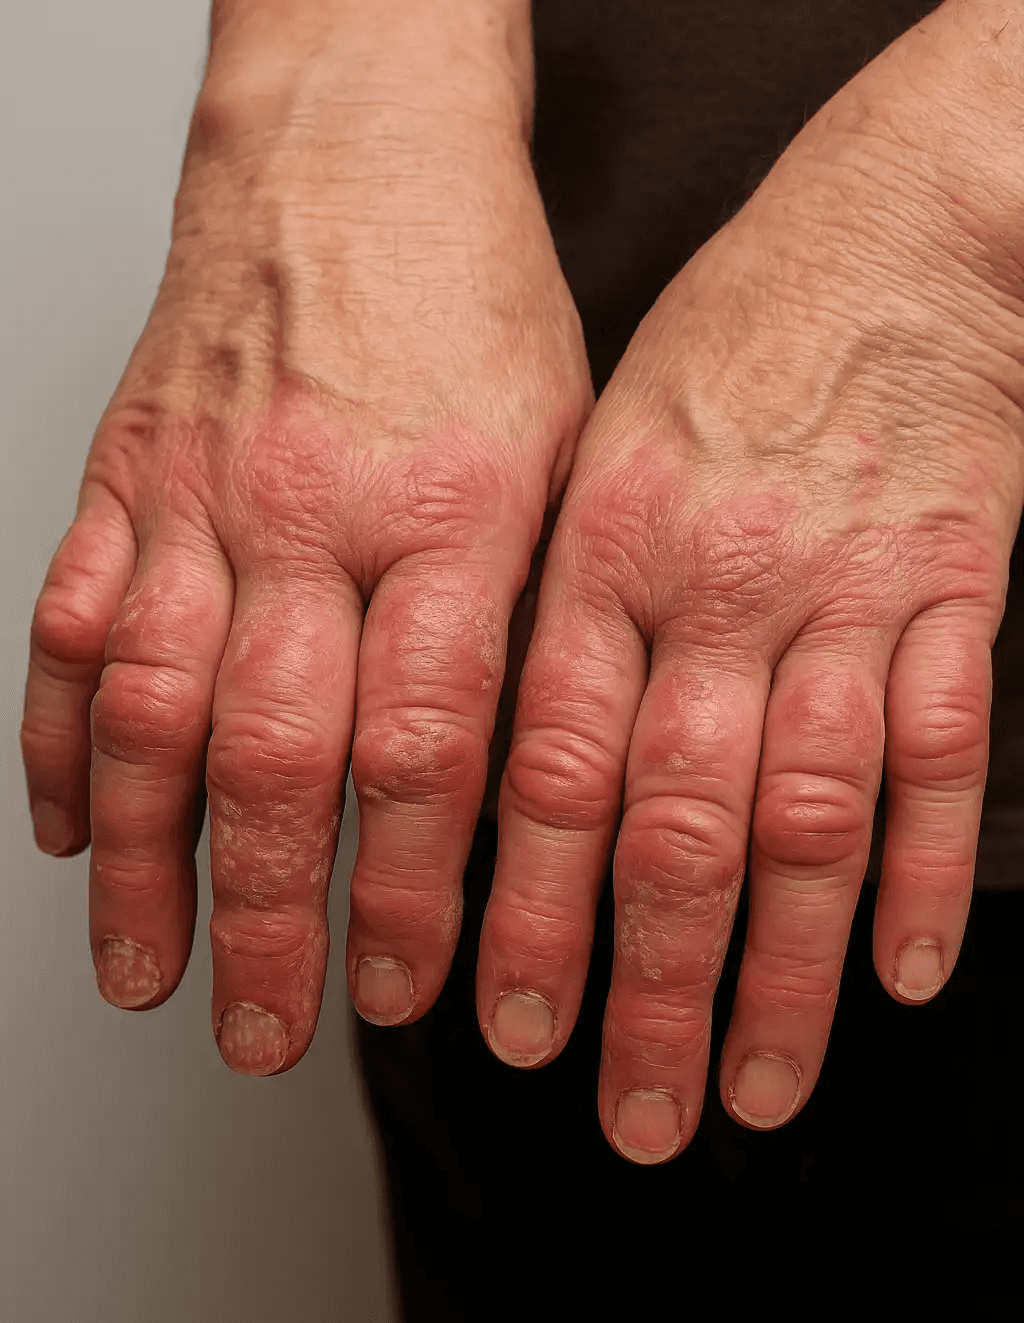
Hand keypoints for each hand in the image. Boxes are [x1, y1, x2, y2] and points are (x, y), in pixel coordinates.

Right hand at [19, 0, 590, 1073]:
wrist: (352, 163)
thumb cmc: (472, 307)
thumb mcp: (563, 455)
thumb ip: (528, 616)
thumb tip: (521, 782)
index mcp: (445, 514)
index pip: (425, 745)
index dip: (414, 890)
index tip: (409, 990)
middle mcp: (308, 516)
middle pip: (273, 756)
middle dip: (263, 919)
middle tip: (258, 1031)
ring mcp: (198, 499)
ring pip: (149, 713)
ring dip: (141, 866)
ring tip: (144, 975)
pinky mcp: (124, 480)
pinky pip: (69, 627)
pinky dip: (54, 742)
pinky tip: (65, 829)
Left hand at [477, 0, 1023, 1159]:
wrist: (899, 237)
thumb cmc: (732, 335)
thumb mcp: (597, 447)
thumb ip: (562, 605)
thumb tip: (513, 765)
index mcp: (611, 554)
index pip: (550, 771)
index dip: (527, 916)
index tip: (507, 1025)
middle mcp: (723, 592)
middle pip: (677, 828)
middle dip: (650, 989)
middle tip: (632, 1112)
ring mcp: (849, 598)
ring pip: (809, 821)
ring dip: (781, 974)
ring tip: (755, 1088)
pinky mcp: (959, 593)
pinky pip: (941, 753)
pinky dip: (923, 875)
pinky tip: (907, 976)